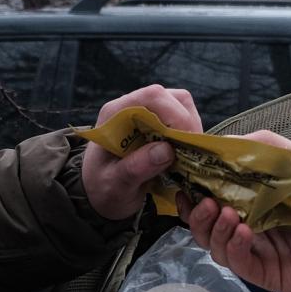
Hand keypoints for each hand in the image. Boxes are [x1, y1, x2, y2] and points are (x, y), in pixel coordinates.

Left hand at [82, 84, 202, 220]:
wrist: (99, 194)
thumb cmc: (102, 188)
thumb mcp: (114, 185)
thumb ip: (135, 168)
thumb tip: (166, 150)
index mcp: (115, 114)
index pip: (152, 97)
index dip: (175, 115)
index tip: (185, 142)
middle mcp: (132, 107)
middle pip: (171, 98)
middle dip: (187, 124)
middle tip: (192, 153)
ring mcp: (147, 114)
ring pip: (181, 107)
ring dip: (191, 130)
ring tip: (188, 156)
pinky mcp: (158, 124)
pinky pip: (183, 121)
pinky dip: (190, 137)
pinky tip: (184, 157)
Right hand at [181, 130, 290, 291]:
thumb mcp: (289, 156)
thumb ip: (252, 147)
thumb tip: (212, 145)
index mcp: (252, 201)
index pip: (212, 200)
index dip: (195, 193)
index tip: (186, 183)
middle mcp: (250, 227)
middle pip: (206, 227)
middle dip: (197, 215)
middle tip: (202, 202)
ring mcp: (258, 253)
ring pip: (216, 247)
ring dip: (213, 229)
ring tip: (225, 214)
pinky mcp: (267, 274)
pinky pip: (238, 263)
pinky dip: (233, 247)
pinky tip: (241, 231)